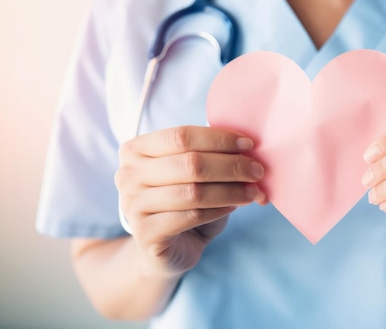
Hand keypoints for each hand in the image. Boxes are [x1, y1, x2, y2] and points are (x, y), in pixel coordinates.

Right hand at [115, 126, 265, 278]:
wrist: (167, 249)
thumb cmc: (184, 202)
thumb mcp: (194, 173)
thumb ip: (212, 155)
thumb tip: (250, 149)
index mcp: (136, 149)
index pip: (181, 135)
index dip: (219, 139)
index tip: (249, 145)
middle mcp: (127, 175)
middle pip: (190, 163)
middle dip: (232, 166)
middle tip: (258, 171)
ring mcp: (132, 205)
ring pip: (193, 191)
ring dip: (231, 190)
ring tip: (254, 192)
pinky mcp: (145, 233)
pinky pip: (191, 216)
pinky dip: (218, 210)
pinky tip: (234, 207)